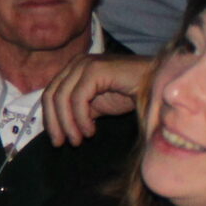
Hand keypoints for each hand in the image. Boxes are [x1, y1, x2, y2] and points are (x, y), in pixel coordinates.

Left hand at [42, 52, 157, 145]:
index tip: (57, 140)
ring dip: (68, 124)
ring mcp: (85, 63)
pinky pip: (78, 98)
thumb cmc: (129, 95)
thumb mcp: (96, 106)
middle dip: (55, 123)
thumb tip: (57, 129)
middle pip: (51, 95)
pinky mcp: (96, 69)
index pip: (50, 93)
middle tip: (63, 143)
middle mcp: (77, 62)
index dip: (49, 119)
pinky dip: (81, 118)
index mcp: (73, 69)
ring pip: (62, 98)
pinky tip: (91, 130)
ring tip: (79, 139)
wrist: (156, 85)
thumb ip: (77, 112)